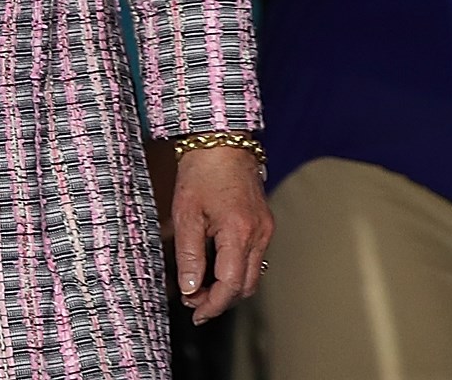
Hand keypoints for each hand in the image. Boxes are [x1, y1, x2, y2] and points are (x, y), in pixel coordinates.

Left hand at [158, 141, 269, 322]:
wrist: (222, 140)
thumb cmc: (202, 170)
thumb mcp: (186, 213)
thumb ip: (188, 255)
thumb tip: (189, 288)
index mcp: (239, 232)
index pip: (231, 284)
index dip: (212, 304)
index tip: (195, 311)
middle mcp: (259, 234)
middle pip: (246, 286)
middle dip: (221, 301)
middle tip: (195, 303)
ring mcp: (265, 229)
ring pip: (252, 274)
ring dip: (229, 287)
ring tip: (201, 288)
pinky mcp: (264, 223)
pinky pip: (254, 258)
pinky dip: (236, 269)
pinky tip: (216, 267)